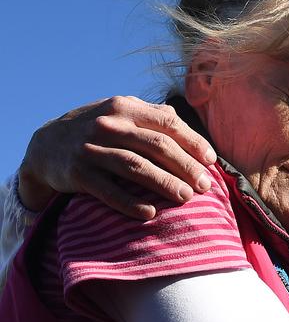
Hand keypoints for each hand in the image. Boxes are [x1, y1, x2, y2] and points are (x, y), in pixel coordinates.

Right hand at [18, 96, 215, 217]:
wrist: (45, 146)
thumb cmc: (96, 131)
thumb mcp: (119, 113)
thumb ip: (150, 116)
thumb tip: (186, 126)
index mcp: (125, 107)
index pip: (167, 122)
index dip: (192, 142)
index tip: (211, 161)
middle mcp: (108, 124)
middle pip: (156, 145)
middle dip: (185, 166)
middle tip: (205, 186)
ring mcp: (91, 149)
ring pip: (135, 166)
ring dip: (164, 183)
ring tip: (186, 198)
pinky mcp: (77, 173)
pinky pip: (108, 191)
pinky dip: (130, 203)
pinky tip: (150, 214)